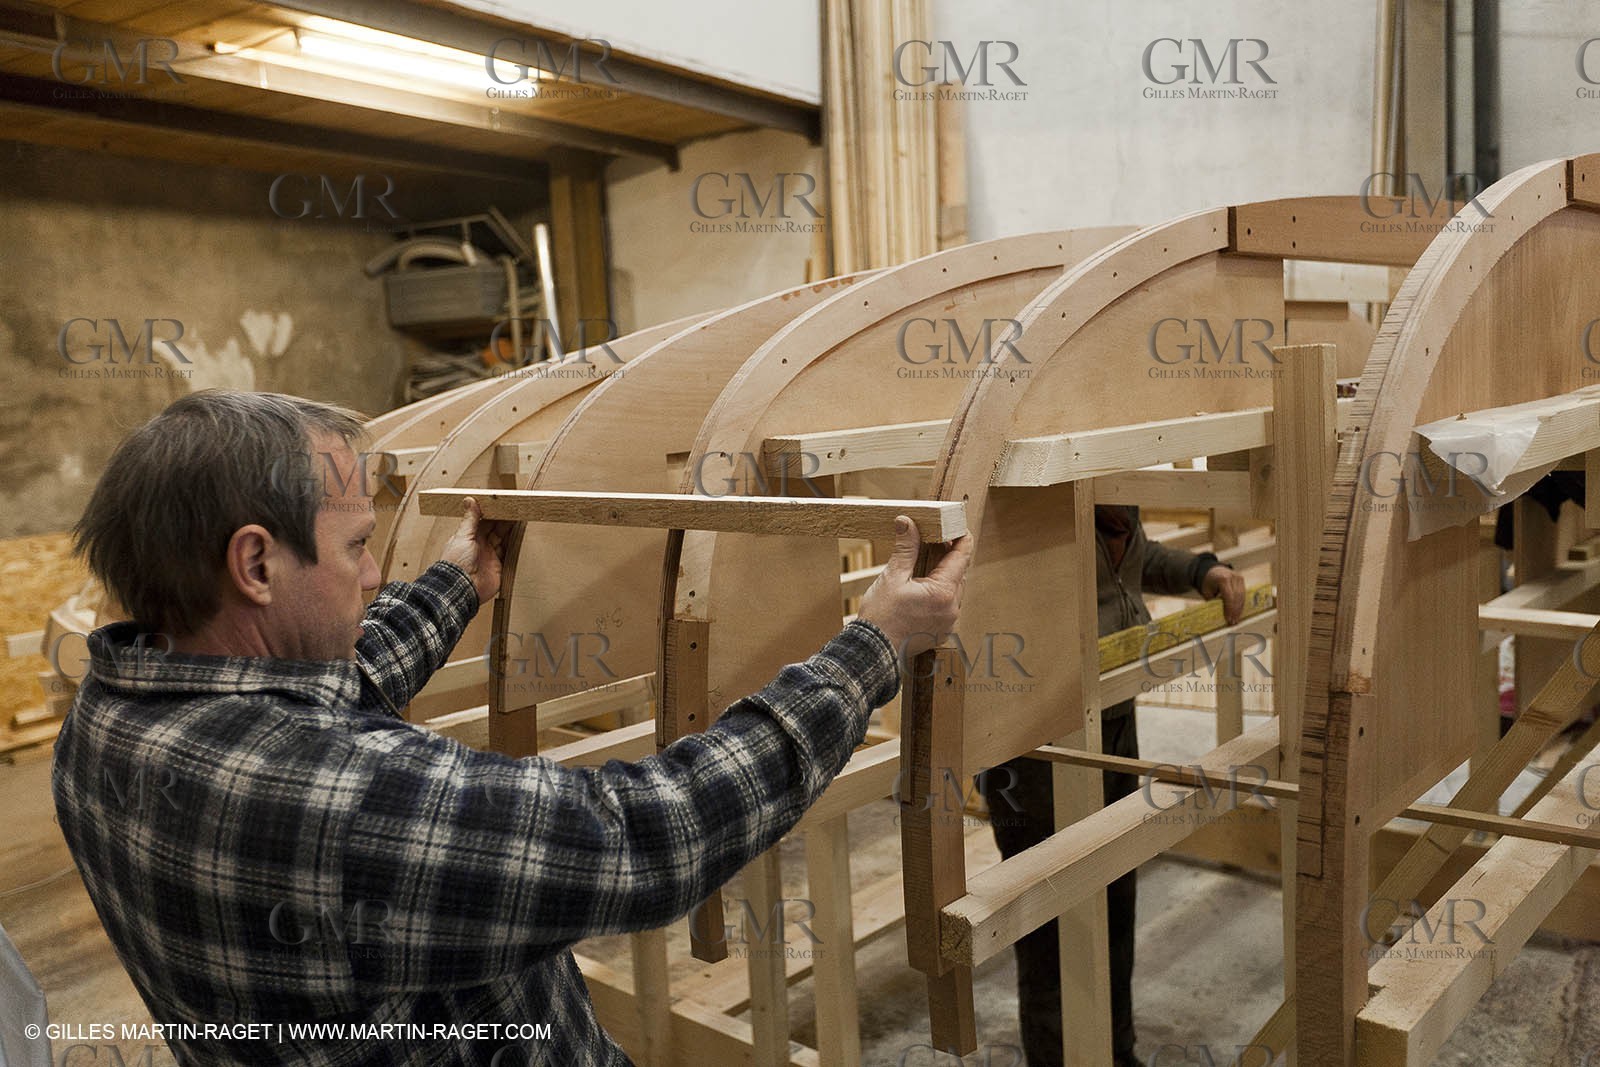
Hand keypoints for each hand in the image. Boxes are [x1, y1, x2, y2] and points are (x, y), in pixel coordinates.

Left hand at [439, 497, 512, 605]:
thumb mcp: (463, 536)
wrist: (461, 587)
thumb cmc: (456, 561)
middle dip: (505, 521)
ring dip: (511, 532)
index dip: (494, 514)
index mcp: (470, 538)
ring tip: (521, 521)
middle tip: (516, 510)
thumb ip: (470, 519)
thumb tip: (469, 500)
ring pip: (504, 541)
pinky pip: (509, 555)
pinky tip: (521, 538)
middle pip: (496, 530)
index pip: (484, 522)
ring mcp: (490, 557)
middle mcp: (480, 547)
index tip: (503, 505)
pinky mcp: (499, 568)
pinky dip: (515, 547)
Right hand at [857, 516, 972, 662]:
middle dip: (949, 556)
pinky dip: (939, 594)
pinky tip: (922, 588)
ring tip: (925, 564)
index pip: (962, 557)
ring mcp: (948, 623)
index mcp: (943, 593)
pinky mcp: (942, 631)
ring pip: (953, 590)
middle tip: (935, 540)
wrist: (874, 651)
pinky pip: (947, 606)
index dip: (962, 538)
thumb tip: (907, 523)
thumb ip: (905, 549)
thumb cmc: (880, 617)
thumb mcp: (892, 577)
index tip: (958, 526)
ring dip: (944, 576)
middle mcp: (952, 609)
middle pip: (958, 573)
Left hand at [1202, 564, 1245, 625]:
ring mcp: (1238, 577)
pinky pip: (1243, 594)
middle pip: (1236, 597)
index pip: (1228, 596)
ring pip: (1242, 596)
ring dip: (1239, 609)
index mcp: (1222, 578)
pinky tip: (1238, 612)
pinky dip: (1241, 604)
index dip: (1229, 609)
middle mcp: (1233, 577)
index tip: (1228, 619)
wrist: (1213, 570)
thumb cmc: (1208, 582)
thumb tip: (1219, 615)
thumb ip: (1213, 601)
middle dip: (1235, 611)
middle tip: (1233, 622)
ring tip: (1236, 619)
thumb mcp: (1207, 591)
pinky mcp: (1242, 579)